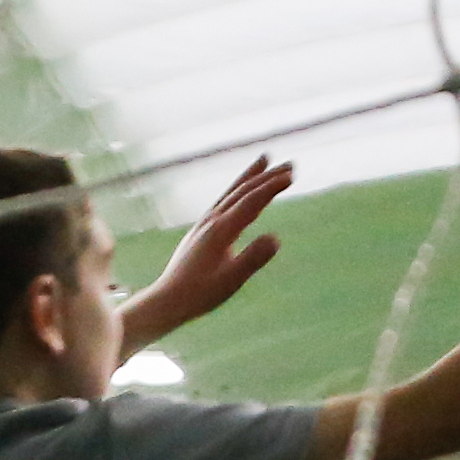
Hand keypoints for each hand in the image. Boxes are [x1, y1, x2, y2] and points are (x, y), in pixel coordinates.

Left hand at [122, 156, 291, 351]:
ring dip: (250, 176)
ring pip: (231, 192)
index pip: (251, 201)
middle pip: (242, 190)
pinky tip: (240, 193)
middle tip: (290, 164)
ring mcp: (204, 223)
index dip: (272, 187)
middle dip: (266, 176)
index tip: (291, 176)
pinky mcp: (201, 230)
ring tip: (264, 160)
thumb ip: (253, 259)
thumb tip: (276, 238)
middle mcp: (211, 220)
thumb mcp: (231, 280)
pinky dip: (237, 190)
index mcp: (220, 230)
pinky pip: (223, 201)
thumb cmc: (200, 293)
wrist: (168, 299)